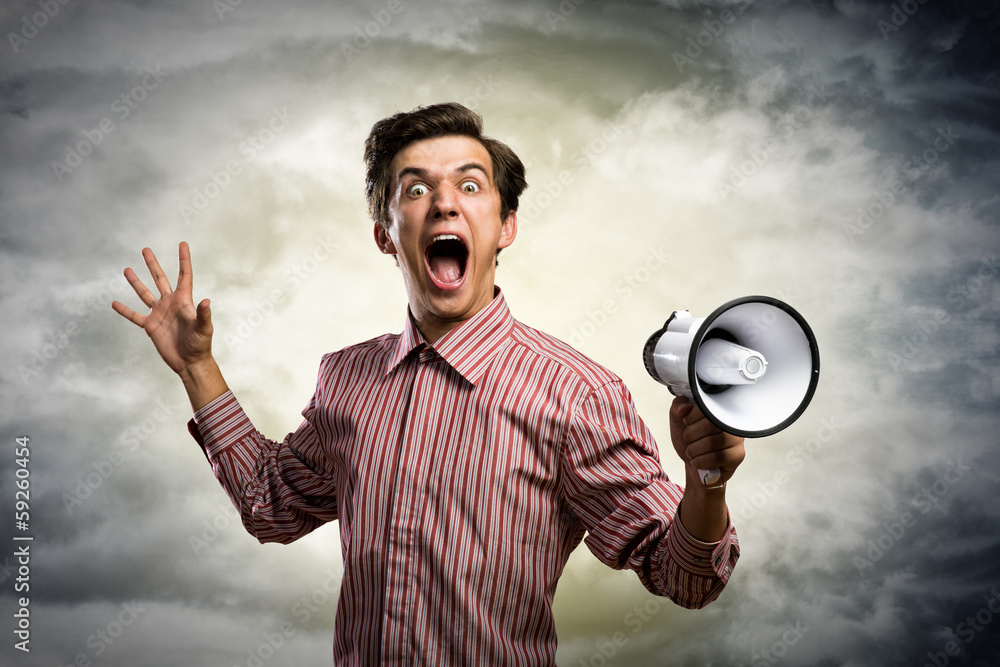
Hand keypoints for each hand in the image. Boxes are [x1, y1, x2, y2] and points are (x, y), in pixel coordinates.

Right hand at [111, 242, 214, 375]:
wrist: (190, 362)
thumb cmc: (201, 345)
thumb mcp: (204, 328)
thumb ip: (203, 314)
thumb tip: (206, 300)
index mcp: (184, 300)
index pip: (184, 275)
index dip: (184, 260)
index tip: (182, 244)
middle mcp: (170, 303)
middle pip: (160, 279)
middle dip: (153, 264)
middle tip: (145, 249)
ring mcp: (159, 314)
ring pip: (145, 293)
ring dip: (136, 282)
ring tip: (127, 269)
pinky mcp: (150, 326)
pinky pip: (134, 316)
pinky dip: (124, 310)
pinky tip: (114, 303)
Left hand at [669, 396, 745, 485]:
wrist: (694, 463)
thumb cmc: (690, 439)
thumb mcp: (678, 419)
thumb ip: (678, 405)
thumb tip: (684, 407)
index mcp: (718, 408)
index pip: (706, 407)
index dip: (690, 417)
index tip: (686, 423)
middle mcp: (731, 421)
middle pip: (710, 425)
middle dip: (690, 435)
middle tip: (687, 440)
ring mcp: (737, 438)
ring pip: (713, 442)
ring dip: (694, 450)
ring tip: (691, 452)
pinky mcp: (738, 454)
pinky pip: (719, 457)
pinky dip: (702, 461)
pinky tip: (697, 461)